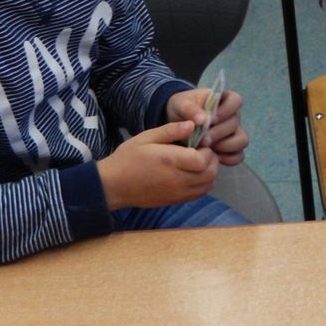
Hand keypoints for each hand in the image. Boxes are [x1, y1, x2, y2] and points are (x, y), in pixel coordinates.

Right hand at [96, 121, 218, 210]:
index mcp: (170, 161)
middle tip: (203, 151)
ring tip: (199, 162)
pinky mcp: (175, 201)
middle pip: (210, 173)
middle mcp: (177, 180)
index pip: (203, 159)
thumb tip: (192, 124)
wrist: (113, 185)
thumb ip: (170, 131)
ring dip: (210, 173)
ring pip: (207, 186)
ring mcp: (177, 193)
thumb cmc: (128, 158)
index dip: (207, 150)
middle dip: (212, 160)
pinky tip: (193, 174)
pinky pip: (198, 194)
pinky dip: (203, 184)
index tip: (200, 143)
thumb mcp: (146, 138)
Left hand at [167, 87, 248, 164]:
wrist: (176, 125)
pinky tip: (212, 157)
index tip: (211, 120)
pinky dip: (228, 159)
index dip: (226, 110)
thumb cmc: (181, 109)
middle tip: (202, 140)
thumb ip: (190, 109)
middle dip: (218, 133)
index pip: (236, 100)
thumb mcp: (181, 105)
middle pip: (235, 124)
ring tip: (207, 149)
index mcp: (224, 100)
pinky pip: (238, 156)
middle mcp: (232, 116)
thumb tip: (203, 119)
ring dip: (225, 146)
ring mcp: (234, 133)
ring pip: (242, 140)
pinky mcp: (231, 149)